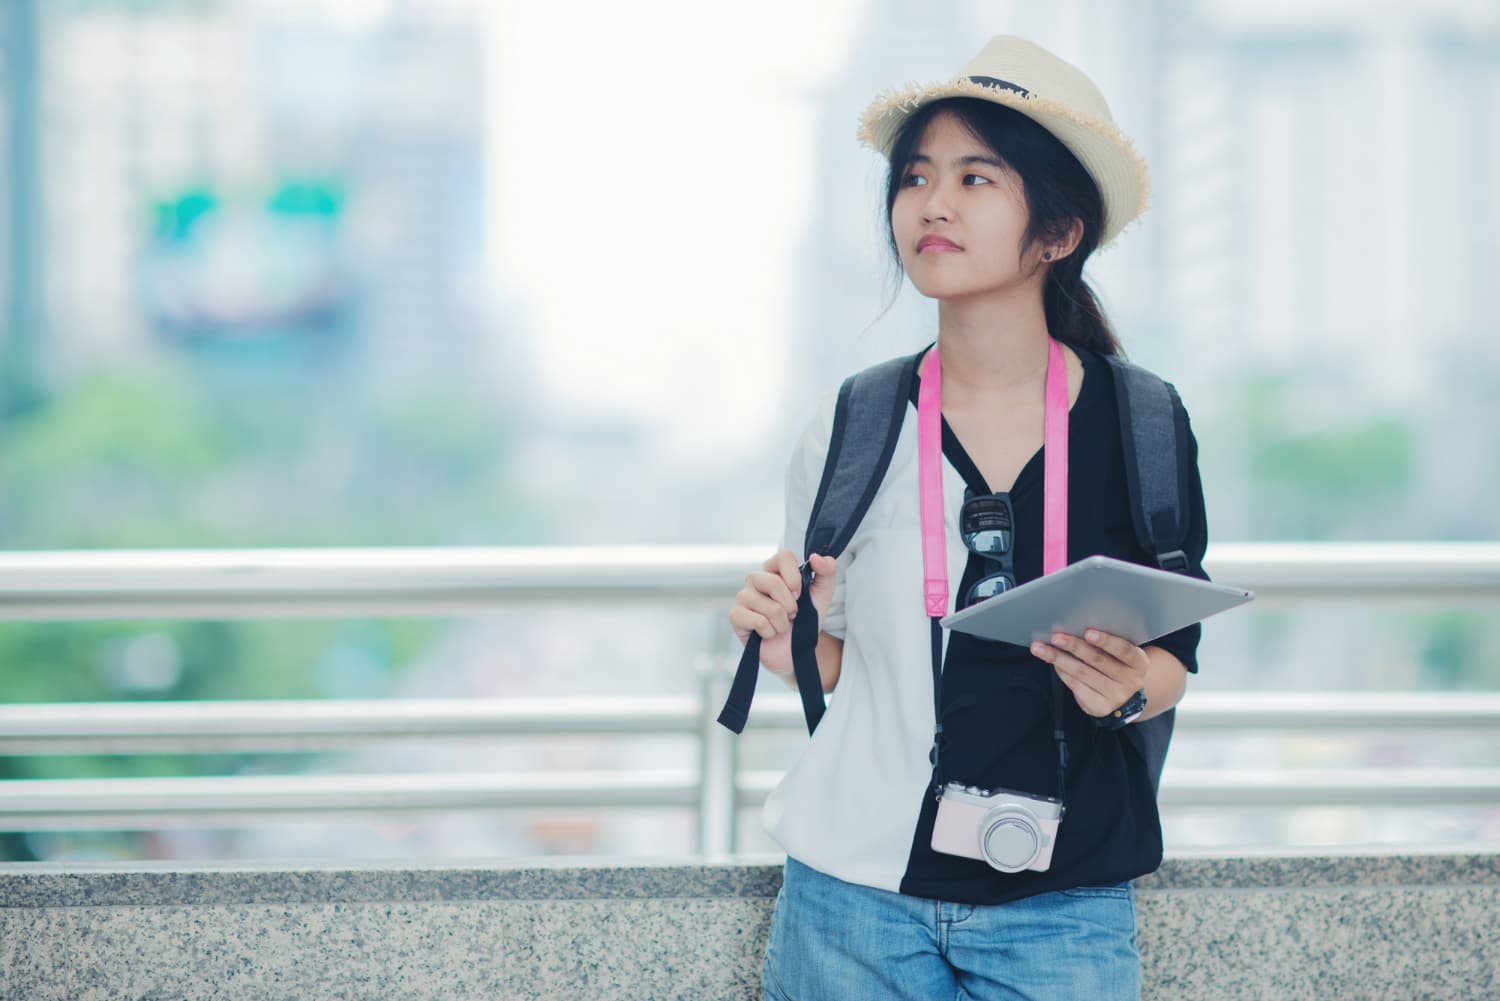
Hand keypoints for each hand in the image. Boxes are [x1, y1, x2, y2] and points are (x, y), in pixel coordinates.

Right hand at [728, 550, 838, 674]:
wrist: (795, 650)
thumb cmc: (805, 620)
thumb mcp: (822, 595)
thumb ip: (827, 572)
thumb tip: (816, 557)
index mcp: (774, 569)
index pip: (784, 556)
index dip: (795, 577)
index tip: (799, 594)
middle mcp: (756, 579)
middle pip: (774, 582)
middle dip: (790, 606)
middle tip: (791, 614)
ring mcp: (743, 596)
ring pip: (770, 607)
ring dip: (783, 623)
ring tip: (780, 626)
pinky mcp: (736, 616)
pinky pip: (759, 622)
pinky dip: (771, 632)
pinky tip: (768, 633)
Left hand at [1031, 629, 1148, 718]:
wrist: (1125, 699)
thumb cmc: (1118, 667)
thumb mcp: (1121, 656)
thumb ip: (1106, 644)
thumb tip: (1074, 626)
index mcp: (1139, 662)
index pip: (1124, 650)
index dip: (1106, 641)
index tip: (1087, 632)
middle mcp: (1130, 680)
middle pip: (1098, 660)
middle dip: (1074, 646)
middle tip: (1056, 637)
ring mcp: (1116, 696)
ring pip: (1082, 673)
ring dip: (1059, 659)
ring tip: (1041, 648)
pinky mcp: (1100, 707)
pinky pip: (1076, 686)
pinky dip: (1062, 672)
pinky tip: (1053, 663)